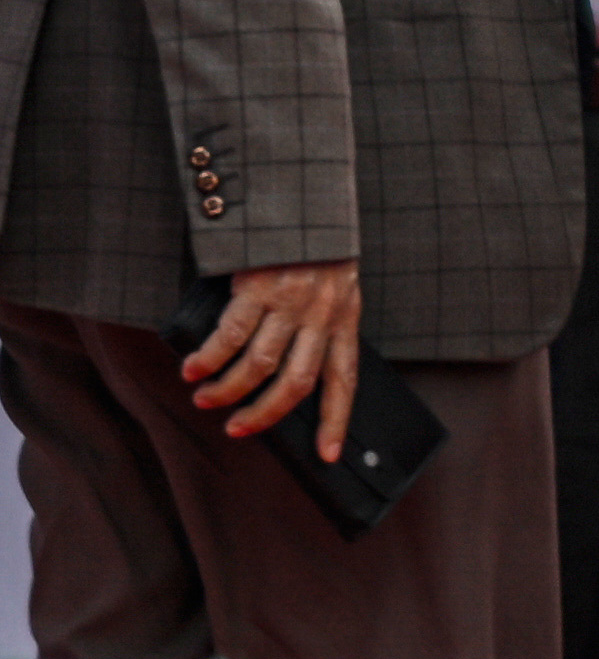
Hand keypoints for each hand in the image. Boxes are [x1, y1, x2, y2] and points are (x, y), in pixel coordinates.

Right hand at [177, 258, 361, 459]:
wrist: (304, 203)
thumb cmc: (316, 255)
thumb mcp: (332, 293)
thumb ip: (316, 329)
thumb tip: (284, 378)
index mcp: (344, 322)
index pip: (345, 381)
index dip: (337, 421)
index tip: (328, 455)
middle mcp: (320, 316)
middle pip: (295, 383)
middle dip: (263, 414)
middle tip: (236, 428)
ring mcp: (290, 303)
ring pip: (257, 365)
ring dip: (226, 389)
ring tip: (204, 397)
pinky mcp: (258, 288)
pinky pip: (230, 335)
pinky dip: (208, 358)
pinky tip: (192, 368)